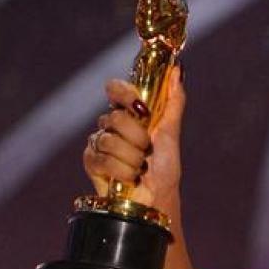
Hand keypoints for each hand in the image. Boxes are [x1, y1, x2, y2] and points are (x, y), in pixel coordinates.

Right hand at [82, 66, 184, 206]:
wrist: (158, 197)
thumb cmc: (164, 167)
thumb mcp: (171, 132)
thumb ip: (173, 101)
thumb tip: (177, 71)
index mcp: (128, 113)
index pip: (115, 89)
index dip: (125, 94)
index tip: (142, 109)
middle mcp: (110, 124)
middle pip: (115, 117)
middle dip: (138, 138)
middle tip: (147, 151)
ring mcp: (99, 142)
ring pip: (109, 140)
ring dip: (132, 158)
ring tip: (140, 168)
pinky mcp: (91, 161)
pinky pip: (102, 159)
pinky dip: (122, 171)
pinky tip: (129, 178)